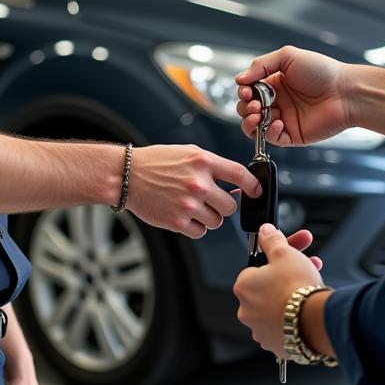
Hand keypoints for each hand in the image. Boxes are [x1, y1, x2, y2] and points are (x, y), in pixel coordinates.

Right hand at [126, 144, 261, 238]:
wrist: (128, 176)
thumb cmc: (157, 162)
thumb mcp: (188, 153)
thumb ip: (212, 166)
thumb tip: (236, 181)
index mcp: (203, 161)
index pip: (240, 174)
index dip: (253, 185)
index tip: (256, 191)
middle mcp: (198, 183)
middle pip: (231, 205)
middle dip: (224, 205)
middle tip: (213, 201)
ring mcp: (188, 204)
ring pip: (217, 221)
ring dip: (210, 217)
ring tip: (194, 206)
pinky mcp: (177, 222)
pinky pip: (201, 232)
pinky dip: (196, 227)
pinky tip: (184, 215)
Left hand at [234, 223, 324, 356]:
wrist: (314, 321)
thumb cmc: (296, 287)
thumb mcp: (284, 253)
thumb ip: (272, 240)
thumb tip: (265, 231)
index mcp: (243, 287)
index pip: (255, 268)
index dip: (274, 260)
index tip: (288, 257)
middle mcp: (247, 311)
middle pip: (268, 286)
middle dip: (287, 275)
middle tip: (305, 267)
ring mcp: (261, 330)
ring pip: (277, 306)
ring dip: (291, 294)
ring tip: (312, 284)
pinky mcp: (277, 345)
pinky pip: (284, 325)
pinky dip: (294, 316)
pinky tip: (307, 307)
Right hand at [235, 46, 353, 146]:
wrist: (345, 91)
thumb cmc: (322, 71)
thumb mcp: (288, 57)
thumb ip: (261, 65)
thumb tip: (239, 79)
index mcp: (275, 83)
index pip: (249, 90)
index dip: (244, 92)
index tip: (247, 91)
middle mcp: (278, 101)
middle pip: (248, 109)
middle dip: (244, 107)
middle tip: (254, 104)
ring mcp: (284, 118)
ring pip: (255, 127)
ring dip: (250, 122)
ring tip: (258, 115)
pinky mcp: (293, 134)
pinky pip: (273, 138)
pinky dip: (269, 132)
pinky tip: (278, 122)